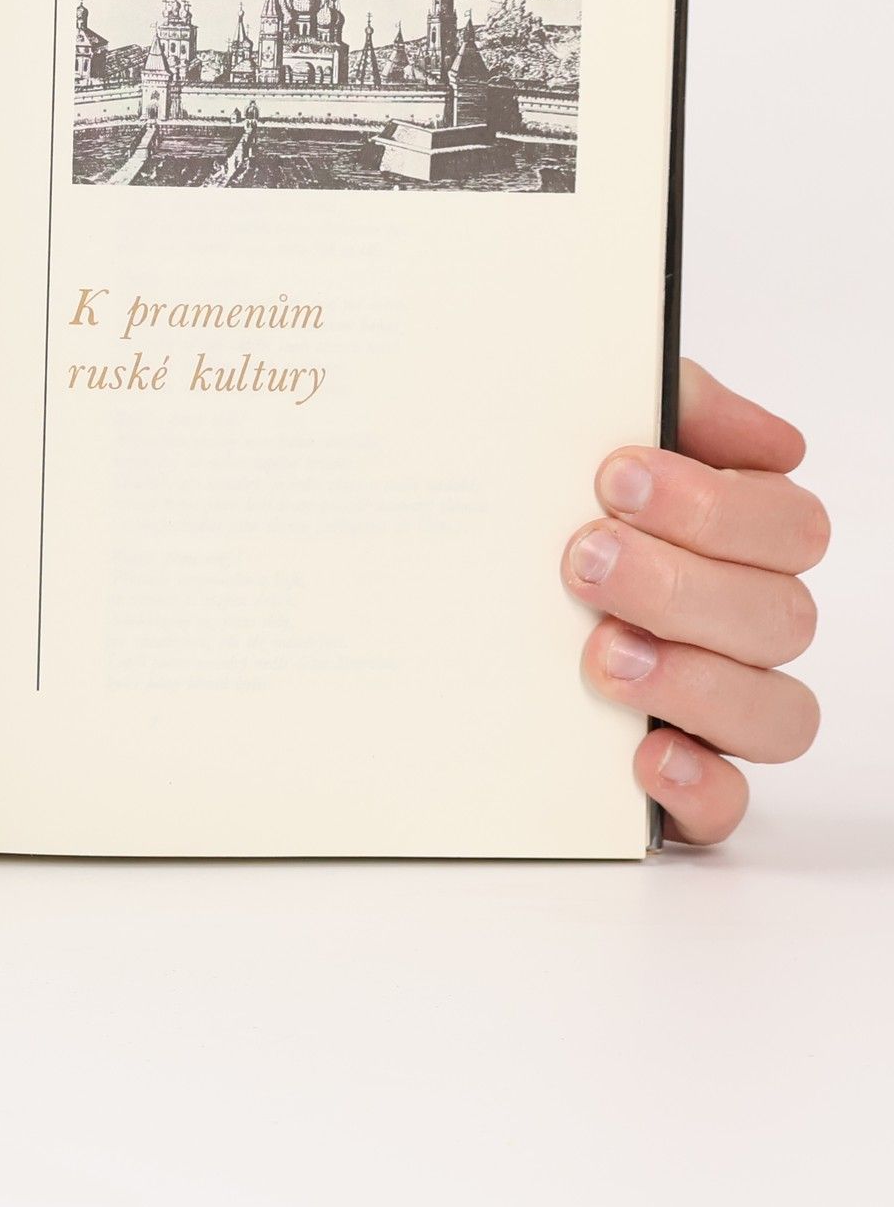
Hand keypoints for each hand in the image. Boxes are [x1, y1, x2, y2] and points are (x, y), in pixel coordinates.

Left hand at [564, 358, 826, 844]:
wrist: (415, 574)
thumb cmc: (521, 493)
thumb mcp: (570, 421)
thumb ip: (657, 399)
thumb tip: (749, 430)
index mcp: (729, 538)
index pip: (791, 527)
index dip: (717, 506)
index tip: (615, 478)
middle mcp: (734, 623)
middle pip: (783, 616)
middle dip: (681, 584)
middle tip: (582, 560)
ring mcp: (711, 704)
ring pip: (777, 713)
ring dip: (694, 681)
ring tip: (601, 655)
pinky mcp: (673, 778)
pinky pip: (727, 807)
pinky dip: (699, 787)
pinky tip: (645, 754)